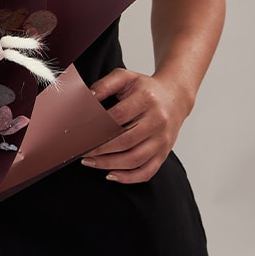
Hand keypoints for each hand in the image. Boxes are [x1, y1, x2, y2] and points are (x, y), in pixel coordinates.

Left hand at [81, 68, 188, 183]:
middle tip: (81, 151)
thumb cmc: (146, 88)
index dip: (96, 127)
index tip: (80, 133)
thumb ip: (104, 85)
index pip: (117, 117)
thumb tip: (87, 99)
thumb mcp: (125, 77)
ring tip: (90, 162)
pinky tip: (111, 174)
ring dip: (109, 164)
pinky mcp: (164, 153)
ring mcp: (162, 139)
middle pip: (125, 141)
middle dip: (99, 149)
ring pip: (135, 159)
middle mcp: (157, 121)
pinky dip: (129, 177)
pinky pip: (147, 171)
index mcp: (147, 99)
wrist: (175, 97)